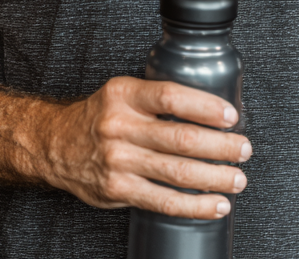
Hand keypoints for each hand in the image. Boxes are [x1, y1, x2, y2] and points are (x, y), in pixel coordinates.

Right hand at [38, 76, 250, 218]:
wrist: (55, 144)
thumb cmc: (100, 116)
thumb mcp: (123, 93)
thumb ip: (157, 99)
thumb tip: (209, 108)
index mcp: (125, 95)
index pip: (170, 97)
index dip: (205, 106)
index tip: (231, 116)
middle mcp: (120, 127)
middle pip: (180, 138)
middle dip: (219, 146)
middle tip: (243, 149)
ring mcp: (118, 160)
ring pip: (175, 172)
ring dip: (213, 177)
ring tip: (236, 179)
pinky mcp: (118, 190)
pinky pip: (162, 200)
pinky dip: (193, 205)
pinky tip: (215, 204)